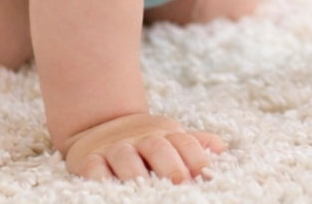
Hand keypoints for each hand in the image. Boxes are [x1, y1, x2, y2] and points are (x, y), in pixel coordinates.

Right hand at [63, 112, 225, 181]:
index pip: (184, 143)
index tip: (207, 173)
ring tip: (144, 186)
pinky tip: (108, 186)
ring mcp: (115, 148)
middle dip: (169, 163)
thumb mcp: (169, 137)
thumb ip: (194, 143)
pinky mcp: (89, 159)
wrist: (100, 125)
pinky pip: (93, 167)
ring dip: (135, 171)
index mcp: (165, 134)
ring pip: (124, 156)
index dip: (196, 156)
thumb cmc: (144, 141)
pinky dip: (99, 176)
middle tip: (180, 181)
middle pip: (157, 147)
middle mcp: (141, 139)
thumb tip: (222, 148)